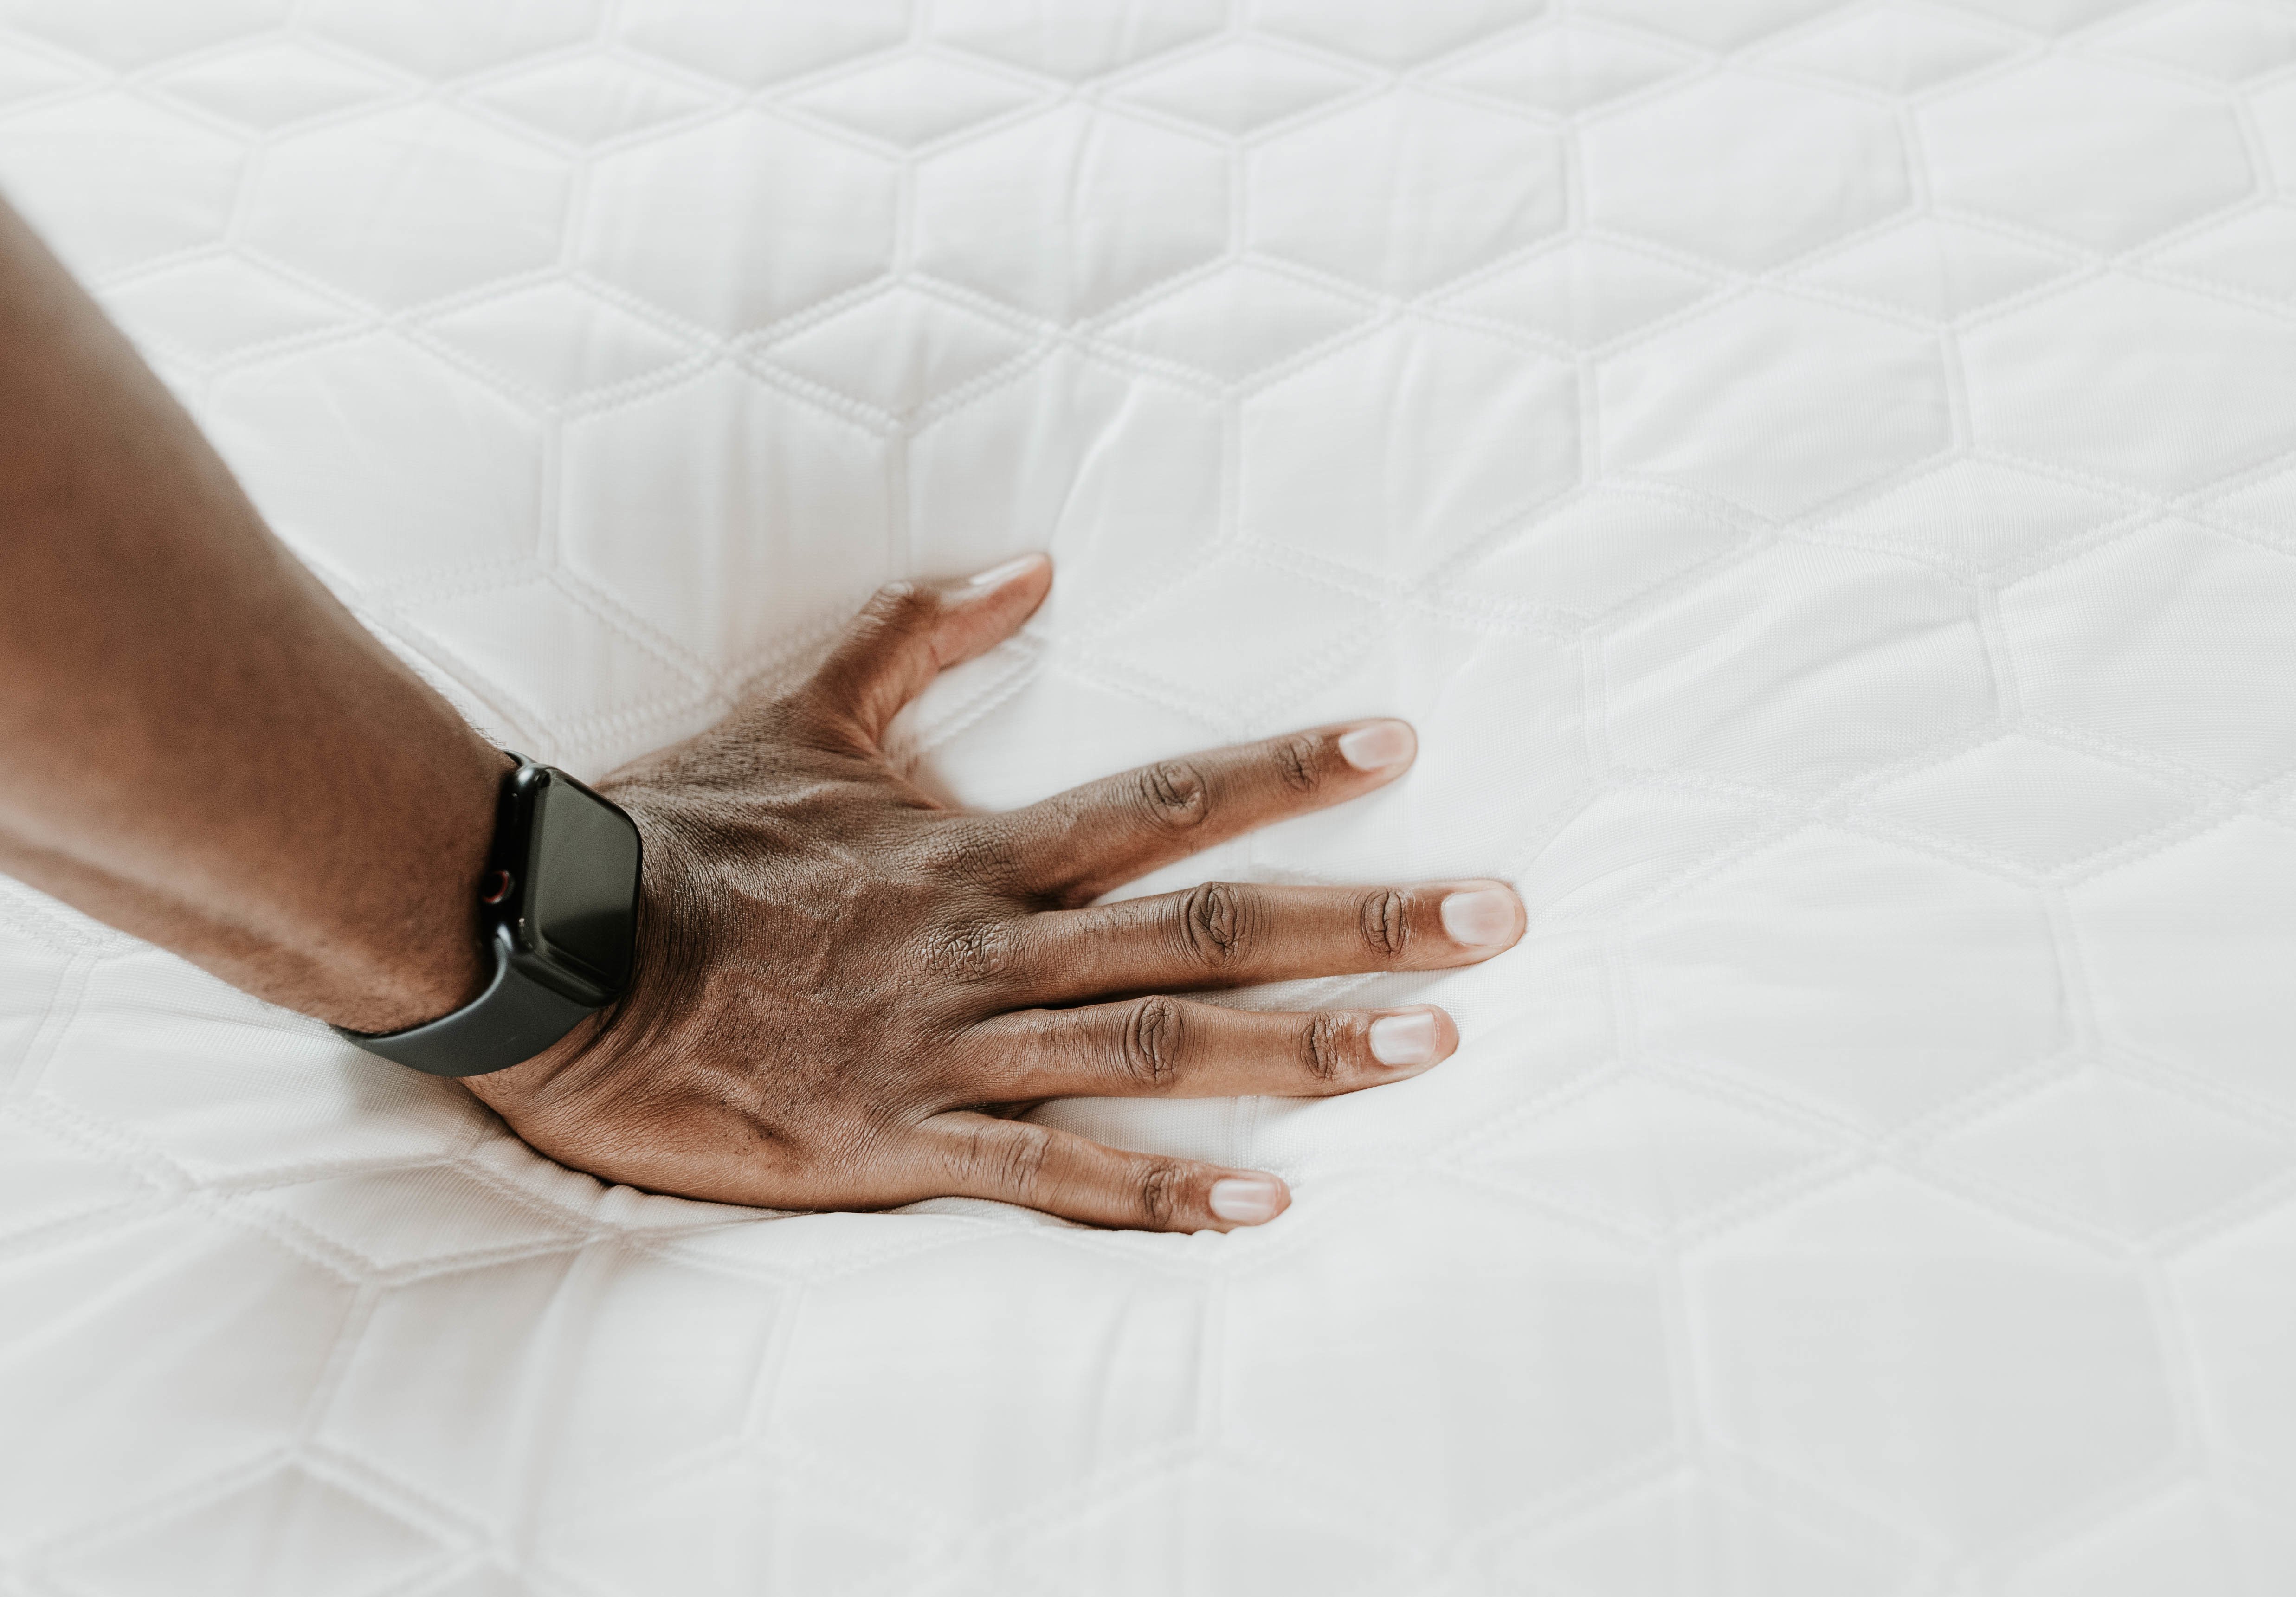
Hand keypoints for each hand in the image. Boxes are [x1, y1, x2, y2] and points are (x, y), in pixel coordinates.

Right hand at [463, 556, 1525, 1230]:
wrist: (558, 953)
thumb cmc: (684, 832)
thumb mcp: (807, 713)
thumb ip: (921, 635)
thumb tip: (1032, 560)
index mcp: (971, 847)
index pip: (1161, 802)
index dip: (1284, 774)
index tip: (1395, 750)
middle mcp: (985, 943)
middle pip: (1204, 928)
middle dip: (1359, 923)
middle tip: (1496, 920)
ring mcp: (947, 1048)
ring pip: (1152, 1047)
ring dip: (1298, 1052)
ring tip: (1430, 1048)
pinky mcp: (894, 1144)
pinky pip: (1043, 1177)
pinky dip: (1151, 1194)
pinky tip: (1257, 1207)